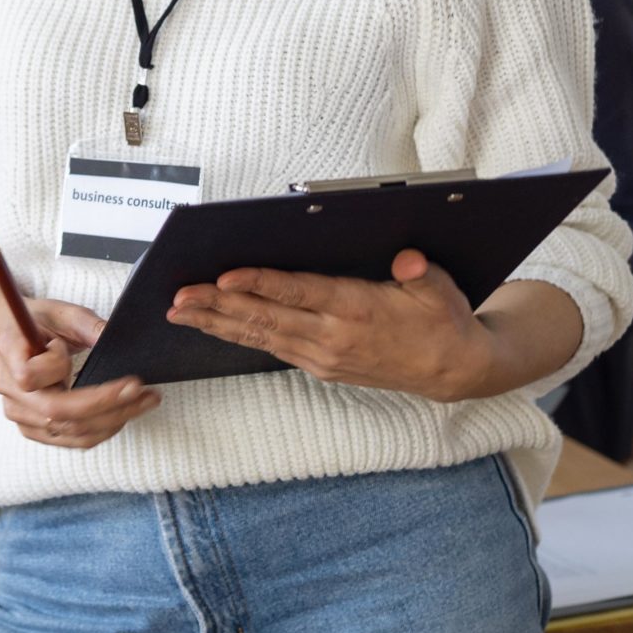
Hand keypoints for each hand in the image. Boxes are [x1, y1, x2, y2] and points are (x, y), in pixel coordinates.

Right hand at [0, 297, 160, 448]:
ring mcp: (19, 414)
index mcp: (7, 352)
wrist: (18, 342)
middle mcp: (8, 389)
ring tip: (143, 402)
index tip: (98, 353)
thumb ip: (85, 324)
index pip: (29, 375)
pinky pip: (72, 439)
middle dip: (107, 405)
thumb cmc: (40, 323)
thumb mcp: (61, 312)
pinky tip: (123, 414)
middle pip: (56, 412)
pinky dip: (102, 429)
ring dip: (113, 420)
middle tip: (144, 393)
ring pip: (70, 431)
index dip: (60, 368)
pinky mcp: (34, 429)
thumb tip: (111, 338)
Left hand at [167, 249, 494, 401]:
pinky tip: (213, 326)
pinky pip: (269, 348)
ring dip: (216, 324)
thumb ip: (422, 275)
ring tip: (179, 311)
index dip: (258, 285)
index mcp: (356, 311)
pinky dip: (237, 336)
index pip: (297, 294)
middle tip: (178, 296)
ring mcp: (322, 356)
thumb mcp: (442, 291)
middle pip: (264, 318)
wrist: (454, 371)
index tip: (223, 278)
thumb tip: (409, 261)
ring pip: (258, 337)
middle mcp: (332, 337)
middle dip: (216, 307)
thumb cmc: (443, 321)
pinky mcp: (320, 366)